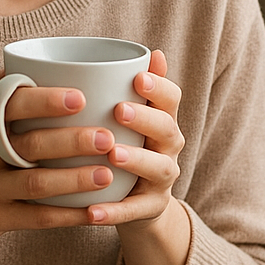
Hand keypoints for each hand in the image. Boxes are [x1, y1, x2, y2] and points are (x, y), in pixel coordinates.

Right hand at [0, 71, 119, 251]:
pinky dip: (68, 216)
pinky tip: (94, 211)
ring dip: (75, 179)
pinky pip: (37, 218)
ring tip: (107, 173)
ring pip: (35, 183)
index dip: (44, 100)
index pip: (9, 105)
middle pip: (28, 144)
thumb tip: (23, 63)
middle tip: (107, 136)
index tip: (81, 96)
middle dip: (72, 140)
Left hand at [85, 49, 190, 264]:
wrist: (139, 202)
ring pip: (158, 168)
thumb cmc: (129, 144)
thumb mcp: (132, 117)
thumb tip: (152, 51)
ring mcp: (163, 180)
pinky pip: (134, 211)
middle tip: (120, 110)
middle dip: (146, 118)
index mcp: (163, 120)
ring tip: (112, 155)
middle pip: (168, 130)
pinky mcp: (150, 209)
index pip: (172, 99)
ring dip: (136, 160)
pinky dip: (114, 212)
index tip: (138, 77)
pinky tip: (92, 211)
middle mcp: (168, 148)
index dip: (159, 87)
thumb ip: (135, 87)